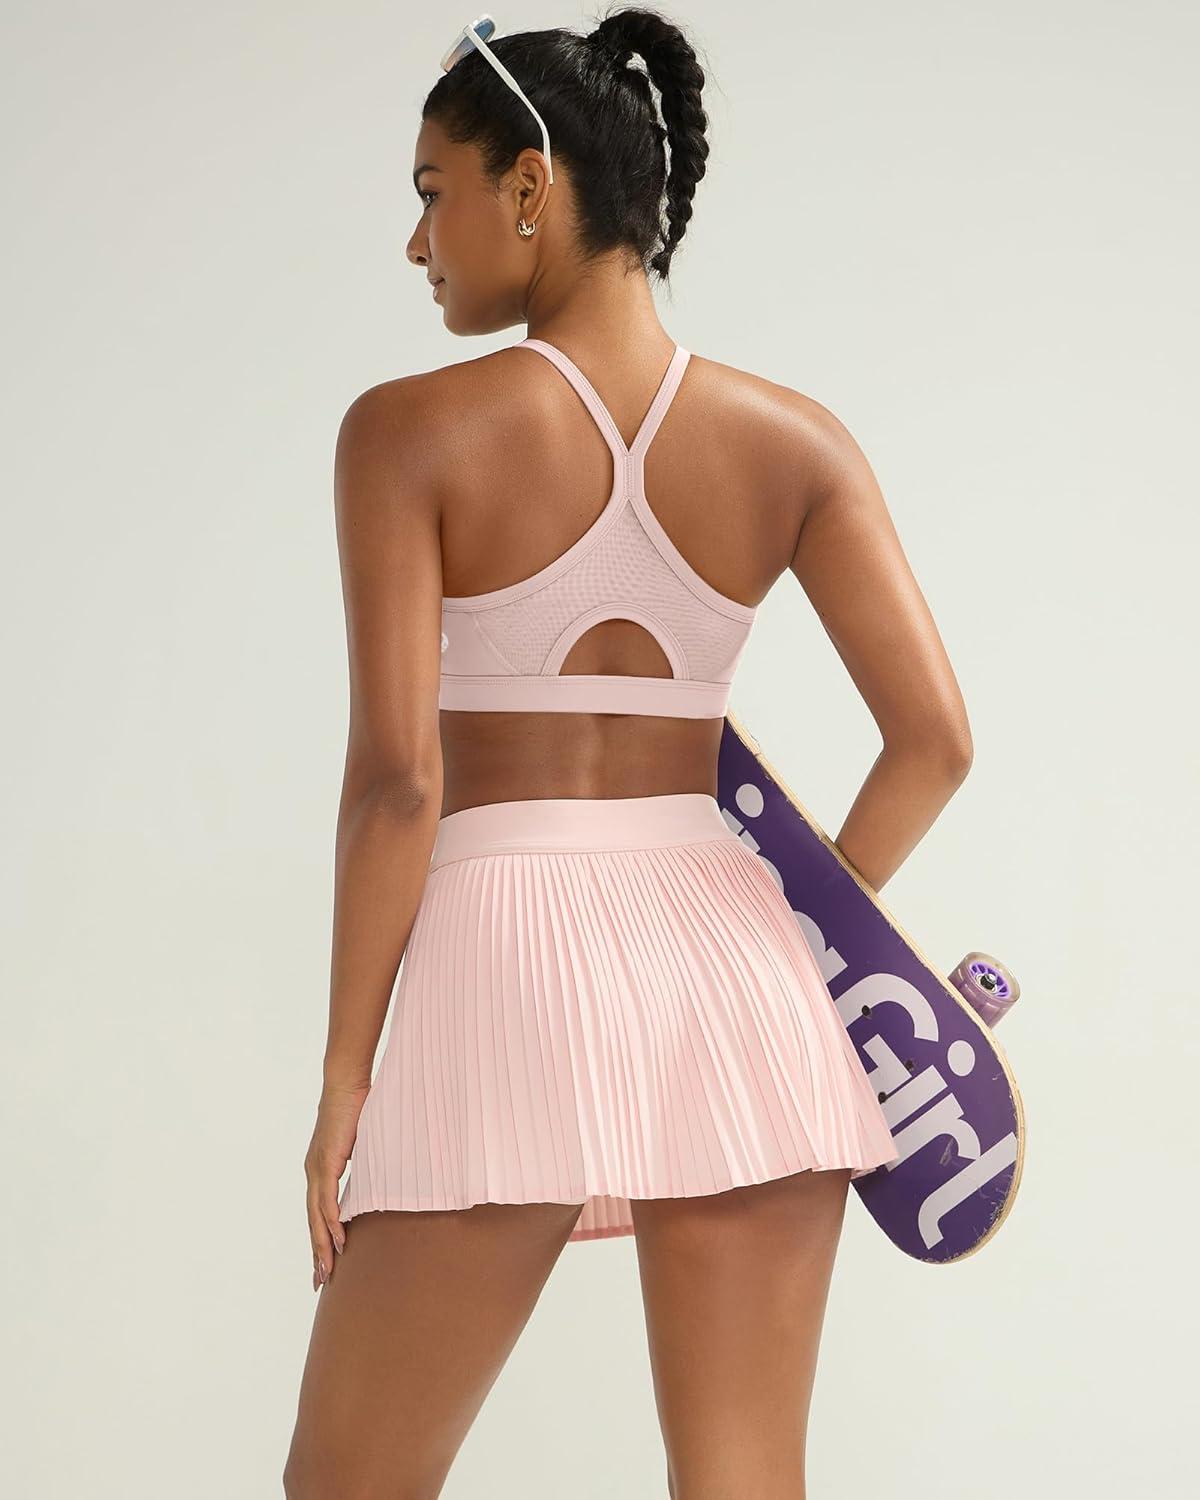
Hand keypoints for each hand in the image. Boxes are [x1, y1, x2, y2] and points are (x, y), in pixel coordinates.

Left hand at [304, 1080, 369, 1290]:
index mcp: (319, 1169)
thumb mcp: (361, 1144)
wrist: (345, 1083)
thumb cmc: (356, 1107)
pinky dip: (332, 1222)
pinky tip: (338, 1241)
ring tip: (328, 1271)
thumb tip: (376, 1178)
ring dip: (322, 1246)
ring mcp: (316, 1169)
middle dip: (317, 1253)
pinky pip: (327, 1200)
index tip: (324, 1263)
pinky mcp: (326, 1162)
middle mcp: (312, 1173)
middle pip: (313, 1222)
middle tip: (320, 1282)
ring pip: (317, 1217)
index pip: (318, 1212)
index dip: (320, 1239)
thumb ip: (363, 1163)